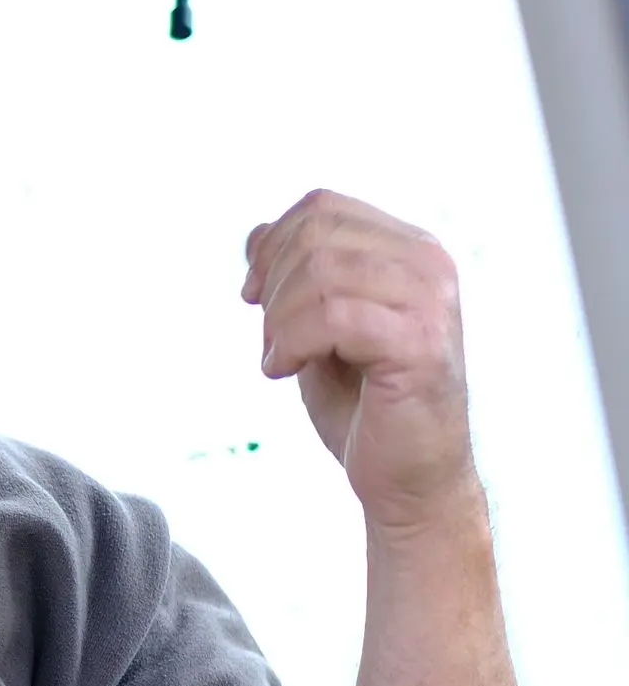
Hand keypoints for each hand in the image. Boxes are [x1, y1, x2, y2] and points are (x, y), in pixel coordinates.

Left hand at [243, 189, 479, 532]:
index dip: (271, 245)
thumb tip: (256, 234)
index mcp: (408, 250)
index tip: (254, 296)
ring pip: (321, 272)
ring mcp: (430, 300)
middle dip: (273, 288)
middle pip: (315, 234)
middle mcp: (428, 263)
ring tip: (281, 360)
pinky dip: (292, 343)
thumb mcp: (318, 330)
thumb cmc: (365, 408)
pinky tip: (285, 372)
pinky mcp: (419, 343)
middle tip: (272, 341)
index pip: (321, 207)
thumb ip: (295, 280)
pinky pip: (332, 316)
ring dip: (280, 321)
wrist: (408, 479)